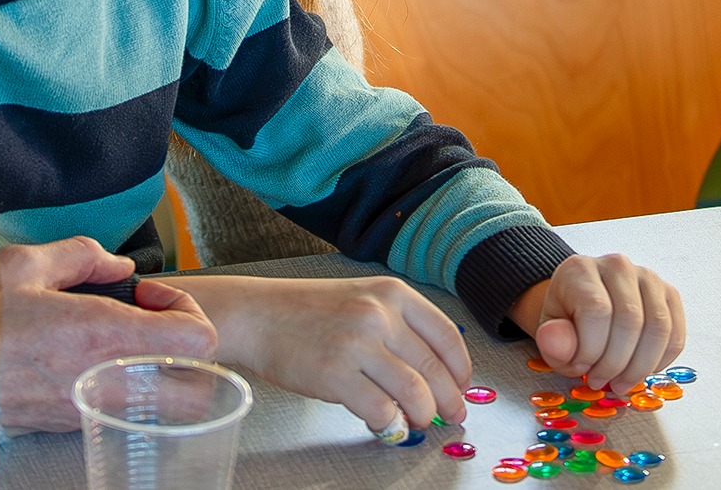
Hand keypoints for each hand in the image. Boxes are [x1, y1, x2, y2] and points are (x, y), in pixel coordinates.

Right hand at [0, 238, 217, 433]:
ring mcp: (86, 411)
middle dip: (186, 356)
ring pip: (159, 407)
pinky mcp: (65, 426)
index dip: (185, 310)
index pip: (196, 340)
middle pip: (195, 390)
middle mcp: (103, 382)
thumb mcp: (25, 265)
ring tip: (115, 339)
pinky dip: (115, 386)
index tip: (149, 295)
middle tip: (151, 324)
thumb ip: (83, 256)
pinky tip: (80, 357)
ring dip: (152, 373)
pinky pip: (115, 411)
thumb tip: (118, 266)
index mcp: (102, 336)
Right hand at [160, 275, 470, 437]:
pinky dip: (391, 425)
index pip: (446, 335)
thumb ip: (397, 326)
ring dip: (423, 416)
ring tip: (417, 422)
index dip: (460, 369)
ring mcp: (357, 343)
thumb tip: (435, 371)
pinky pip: (381, 410)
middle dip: (449, 400)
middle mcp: (378, 314)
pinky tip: (387, 426)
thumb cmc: (307, 312)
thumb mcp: (360, 299)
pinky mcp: (335, 374)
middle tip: (451, 415)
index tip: (462, 386)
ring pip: (414, 393)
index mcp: (392, 293)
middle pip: (435, 368)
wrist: (258, 314)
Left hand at [508, 254, 685, 393]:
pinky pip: (675, 335)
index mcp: (580, 269)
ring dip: (640, 367)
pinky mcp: (669, 294)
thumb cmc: (567, 322)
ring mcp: (648, 277)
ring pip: (658, 328)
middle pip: (630, 321)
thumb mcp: (549, 335)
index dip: (590, 350)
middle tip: (601, 381)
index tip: (580, 368)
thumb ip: (553, 341)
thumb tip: (556, 341)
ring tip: (620, 382)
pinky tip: (640, 371)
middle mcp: (618, 265)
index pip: (597, 310)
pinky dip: (660, 362)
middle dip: (616, 364)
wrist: (584, 307)